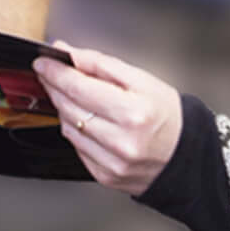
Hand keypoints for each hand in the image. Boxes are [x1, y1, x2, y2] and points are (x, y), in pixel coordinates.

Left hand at [34, 42, 181, 195]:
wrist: (185, 155)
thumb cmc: (167, 116)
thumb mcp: (143, 80)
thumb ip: (102, 65)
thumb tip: (70, 54)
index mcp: (134, 113)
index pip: (79, 88)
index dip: (56, 73)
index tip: (44, 62)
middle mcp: (122, 141)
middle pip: (70, 107)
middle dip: (55, 86)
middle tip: (51, 72)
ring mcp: (112, 162)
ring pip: (69, 128)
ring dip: (64, 108)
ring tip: (73, 95)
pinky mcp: (105, 175)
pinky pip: (77, 147)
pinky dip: (76, 130)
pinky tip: (86, 119)